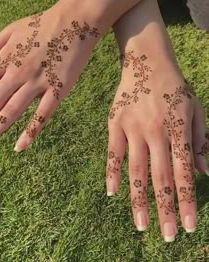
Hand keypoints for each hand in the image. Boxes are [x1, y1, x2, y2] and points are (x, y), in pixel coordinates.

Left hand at [0, 3, 101, 153]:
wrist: (75, 22)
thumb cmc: (42, 26)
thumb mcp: (11, 31)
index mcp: (5, 60)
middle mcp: (17, 74)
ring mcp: (38, 83)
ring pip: (12, 111)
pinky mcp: (58, 90)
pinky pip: (42, 114)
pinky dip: (31, 131)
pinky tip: (20, 147)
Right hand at [106, 53, 207, 240]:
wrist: (147, 63)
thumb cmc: (174, 87)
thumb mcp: (196, 109)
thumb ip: (201, 141)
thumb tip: (205, 172)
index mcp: (178, 129)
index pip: (184, 174)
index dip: (186, 201)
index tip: (187, 226)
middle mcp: (155, 132)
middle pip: (160, 177)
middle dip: (164, 208)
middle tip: (165, 235)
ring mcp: (132, 128)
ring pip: (136, 170)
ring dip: (138, 199)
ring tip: (141, 224)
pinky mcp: (115, 124)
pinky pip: (113, 153)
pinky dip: (112, 173)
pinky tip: (113, 193)